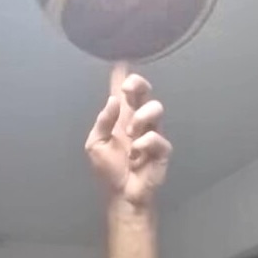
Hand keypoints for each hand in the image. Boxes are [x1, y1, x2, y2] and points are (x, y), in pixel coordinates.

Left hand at [85, 64, 171, 208]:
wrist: (122, 196)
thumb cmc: (109, 171)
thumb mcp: (95, 145)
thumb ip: (103, 122)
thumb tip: (113, 100)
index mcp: (122, 119)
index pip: (124, 94)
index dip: (122, 76)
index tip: (121, 61)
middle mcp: (139, 122)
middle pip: (144, 93)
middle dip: (138, 84)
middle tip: (127, 89)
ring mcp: (152, 134)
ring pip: (156, 108)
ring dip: (142, 116)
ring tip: (131, 133)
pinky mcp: (161, 150)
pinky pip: (157, 137)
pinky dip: (145, 143)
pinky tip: (136, 155)